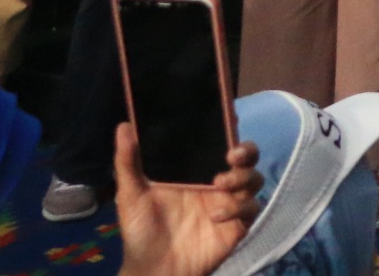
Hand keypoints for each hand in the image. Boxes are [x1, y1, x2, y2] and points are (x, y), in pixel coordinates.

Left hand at [111, 122, 261, 275]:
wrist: (151, 270)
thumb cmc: (140, 230)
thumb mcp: (131, 194)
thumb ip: (128, 161)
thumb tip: (124, 126)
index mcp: (197, 170)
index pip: (221, 143)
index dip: (229, 129)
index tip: (229, 118)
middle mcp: (218, 183)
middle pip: (247, 158)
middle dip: (247, 150)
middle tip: (232, 155)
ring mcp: (229, 204)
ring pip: (254, 180)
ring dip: (243, 178)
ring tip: (221, 183)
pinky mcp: (237, 226)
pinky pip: (250, 210)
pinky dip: (237, 209)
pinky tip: (215, 216)